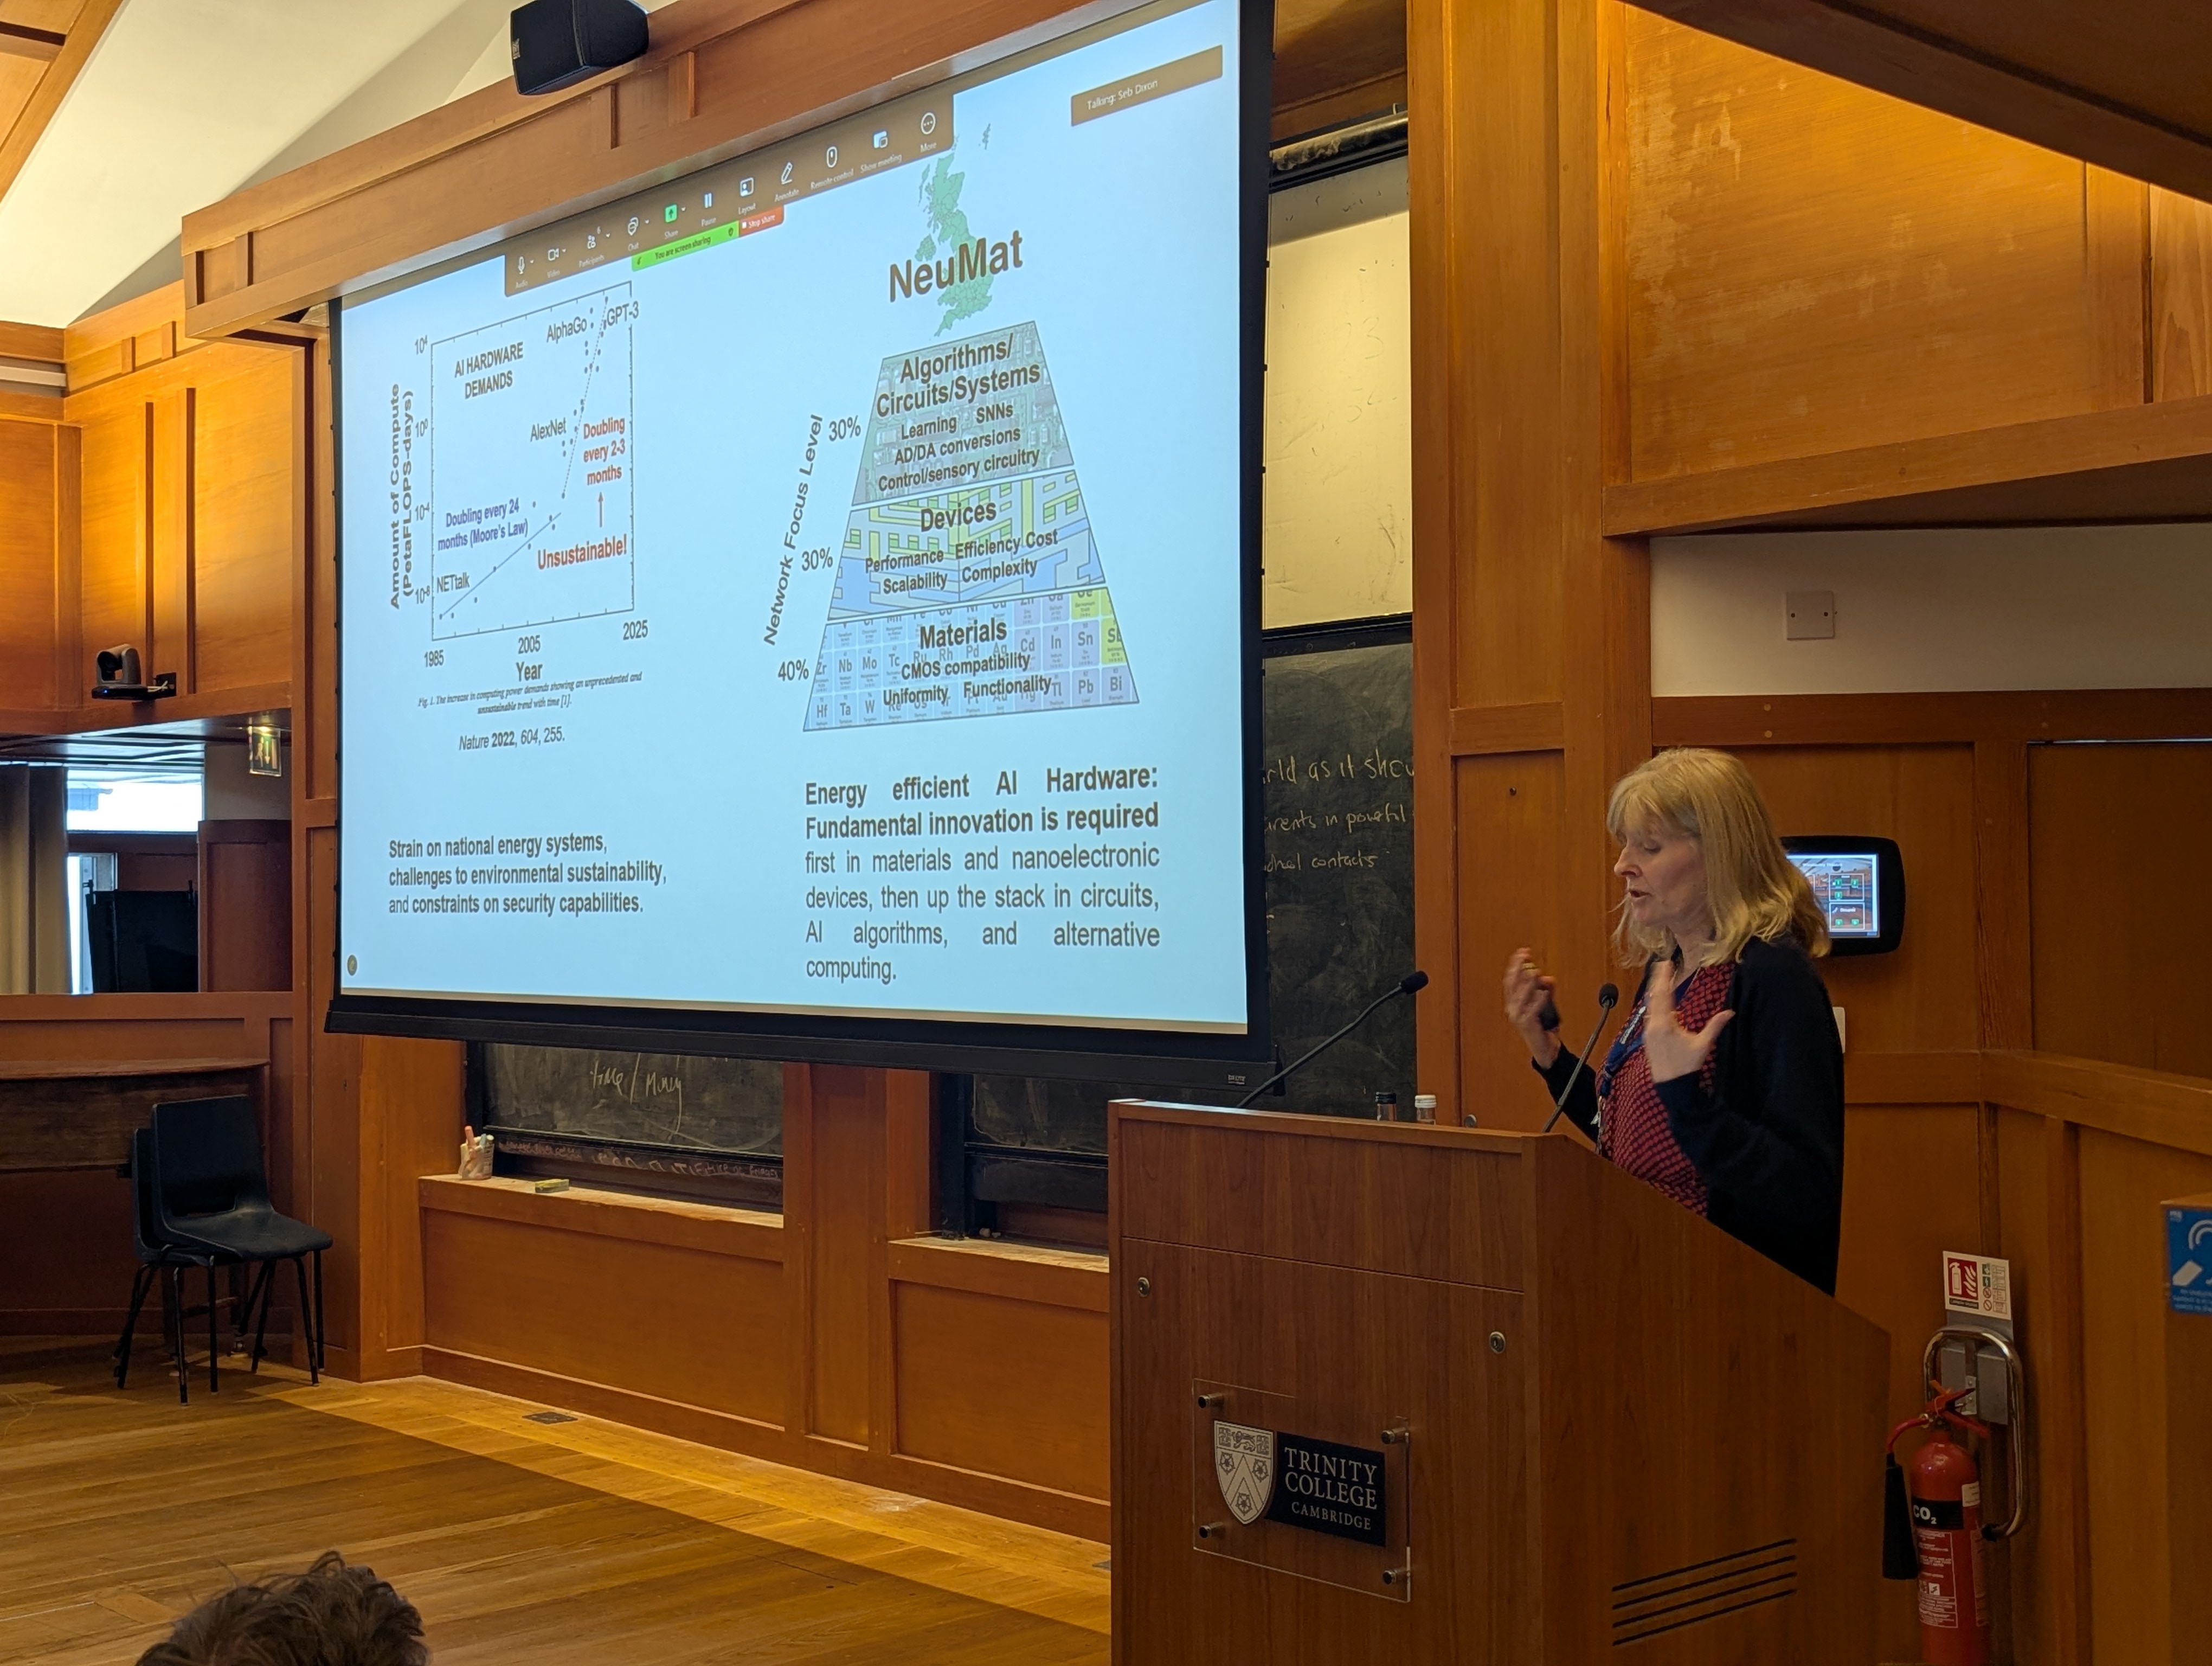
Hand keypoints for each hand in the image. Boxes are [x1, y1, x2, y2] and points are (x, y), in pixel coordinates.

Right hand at [1503, 948, 1561, 1066]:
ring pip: (1520, 994)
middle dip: (1518, 968)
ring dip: (1528, 982)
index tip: (1523, 952)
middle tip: (1526, 955)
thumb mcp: (1545, 1006)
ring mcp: (1518, 1016)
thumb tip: (1548, 978)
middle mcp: (1512, 1008)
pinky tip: (1544, 992)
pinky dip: (1539, 1000)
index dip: (1515, 965)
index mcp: (1513, 1003)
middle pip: (1512, 984)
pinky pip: (1532, 1008)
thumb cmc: (1543, 1027)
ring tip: (1536, 972)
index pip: (1510, 979)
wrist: (1546, 1049)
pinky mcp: (1527, 1024)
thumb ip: (1547, 991)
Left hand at [1642, 957, 1732, 1083]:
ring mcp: (1648, 1031)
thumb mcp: (1703, 1045)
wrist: (1671, 1086)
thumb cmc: (1686, 1065)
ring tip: (1661, 978)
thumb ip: (1715, 1026)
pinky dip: (1655, 1004)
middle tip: (1662, 964)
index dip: (1664, 978)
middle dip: (1658, 980)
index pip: (1663, 995)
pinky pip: (1651, 1015)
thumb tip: (1730, 1012)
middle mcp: (1652, 1025)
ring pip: (1651, 1006)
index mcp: (1664, 1024)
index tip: (1666, 963)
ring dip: (1656, 991)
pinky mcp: (1648, 1037)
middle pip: (1654, 997)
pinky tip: (1661, 1001)